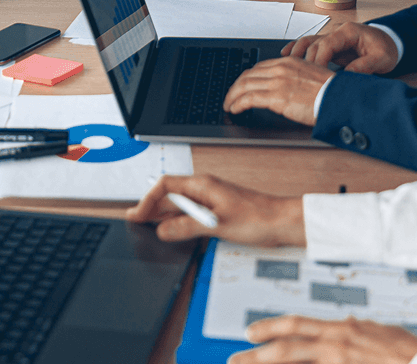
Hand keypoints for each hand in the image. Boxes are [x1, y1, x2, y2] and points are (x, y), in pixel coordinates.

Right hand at [127, 174, 304, 246]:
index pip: (166, 185)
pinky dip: (177, 219)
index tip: (138, 214)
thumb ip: (188, 226)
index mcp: (203, 185)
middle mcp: (204, 188)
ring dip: (162, 213)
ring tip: (146, 224)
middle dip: (151, 205)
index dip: (148, 199)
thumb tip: (163, 230)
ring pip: (179, 203)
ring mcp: (210, 198)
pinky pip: (190, 211)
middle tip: (135, 219)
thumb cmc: (258, 217)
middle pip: (170, 193)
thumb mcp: (218, 225)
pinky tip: (172, 229)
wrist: (281, 221)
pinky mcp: (217, 209)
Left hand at [222, 57, 333, 126]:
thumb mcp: (312, 77)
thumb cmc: (331, 92)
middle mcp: (281, 68)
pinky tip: (234, 109)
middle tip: (231, 95)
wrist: (339, 99)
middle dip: (236, 86)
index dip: (248, 77)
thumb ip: (296, 78)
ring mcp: (277, 82)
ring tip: (229, 105)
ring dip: (233, 96)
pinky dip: (237, 103)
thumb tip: (287, 88)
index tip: (243, 85)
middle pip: (249, 75)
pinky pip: (249, 98)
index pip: (260, 67)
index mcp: (289, 62)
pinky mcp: (276, 96)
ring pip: (245, 85)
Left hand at [230, 315, 416, 363]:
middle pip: (286, 349)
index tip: (249, 333)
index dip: (269, 328)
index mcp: (340, 331)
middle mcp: (336, 346)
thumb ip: (359, 328)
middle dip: (256, 356)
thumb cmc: (408, 352)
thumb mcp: (380, 330)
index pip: (296, 325)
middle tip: (234, 360)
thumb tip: (346, 323)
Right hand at [282, 22, 398, 74]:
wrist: (391, 41)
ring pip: (308, 42)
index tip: (314, 74)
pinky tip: (286, 54)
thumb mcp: (380, 60)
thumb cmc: (386, 48)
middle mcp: (337, 31)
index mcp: (349, 32)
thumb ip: (363, 67)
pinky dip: (298, 48)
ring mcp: (332, 36)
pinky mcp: (330, 44)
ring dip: (297, 53)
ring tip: (285, 65)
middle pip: (314, 44)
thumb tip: (345, 78)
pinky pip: (310, 44)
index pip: (327, 44)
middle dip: (307, 61)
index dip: (318, 59)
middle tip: (300, 78)